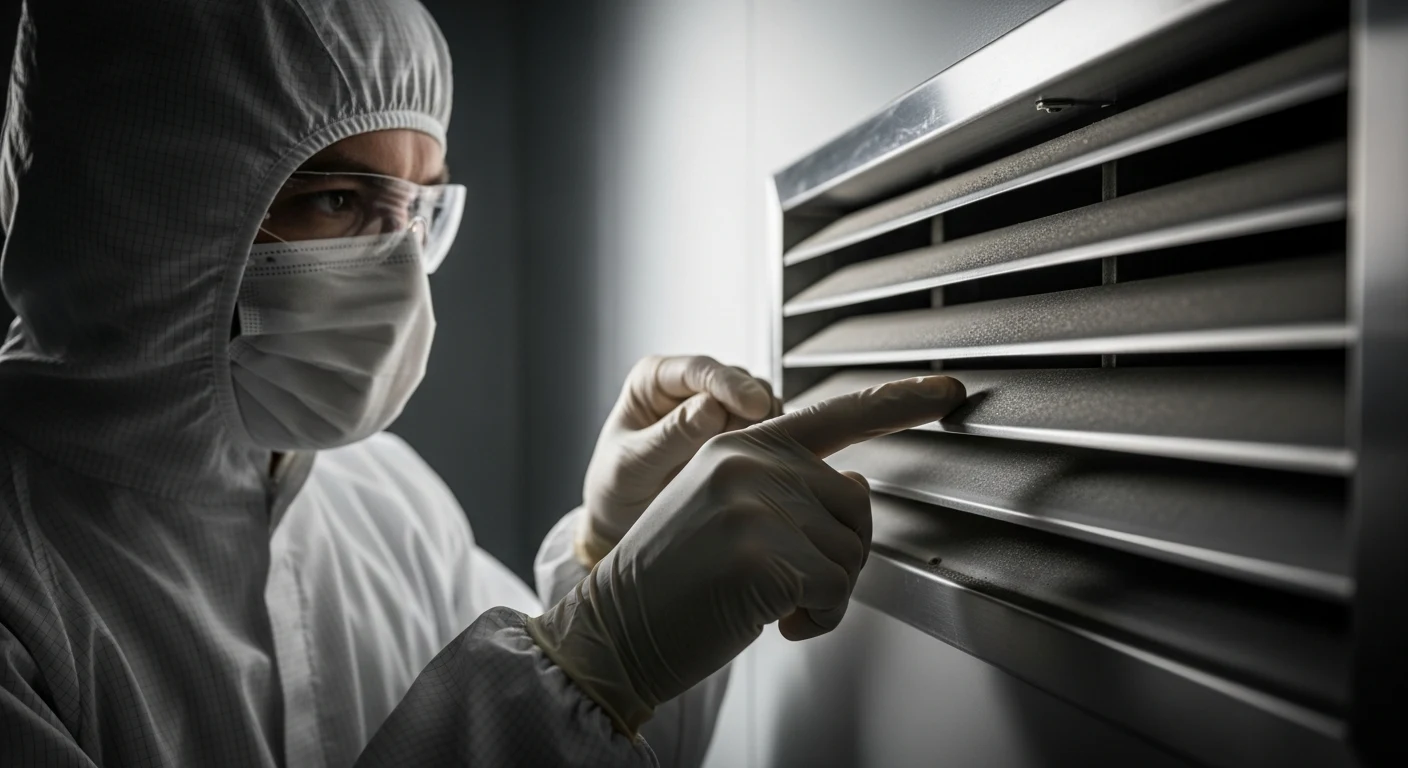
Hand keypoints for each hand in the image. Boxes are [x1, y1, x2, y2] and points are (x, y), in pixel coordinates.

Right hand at [527, 375, 965, 734]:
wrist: (616, 628)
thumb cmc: (672, 581)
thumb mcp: (729, 515)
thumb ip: (791, 488)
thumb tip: (857, 485)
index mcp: (740, 445)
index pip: (835, 415)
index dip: (899, 402)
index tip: (947, 390)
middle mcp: (748, 460)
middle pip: (855, 510)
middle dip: (835, 561)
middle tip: (784, 584)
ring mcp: (755, 500)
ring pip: (851, 554)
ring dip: (824, 596)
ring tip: (769, 601)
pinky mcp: (762, 549)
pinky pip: (836, 591)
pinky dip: (817, 621)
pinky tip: (773, 621)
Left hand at [577, 355, 779, 565]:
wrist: (623, 517)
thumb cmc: (616, 485)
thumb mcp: (634, 463)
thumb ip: (670, 436)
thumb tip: (711, 407)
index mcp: (654, 378)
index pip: (699, 368)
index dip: (730, 385)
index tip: (755, 407)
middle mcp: (688, 384)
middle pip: (737, 381)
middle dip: (749, 410)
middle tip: (744, 449)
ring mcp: (715, 405)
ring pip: (758, 399)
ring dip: (761, 426)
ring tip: (744, 459)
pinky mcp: (735, 428)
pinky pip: (764, 425)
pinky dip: (766, 440)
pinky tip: (755, 462)